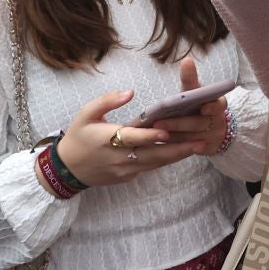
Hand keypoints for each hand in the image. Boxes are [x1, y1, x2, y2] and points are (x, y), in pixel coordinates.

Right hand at [54, 89, 202, 186]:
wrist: (68, 169)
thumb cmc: (78, 136)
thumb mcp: (86, 113)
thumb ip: (107, 100)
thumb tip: (130, 92)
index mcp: (109, 139)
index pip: (134, 138)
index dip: (151, 136)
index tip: (168, 131)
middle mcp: (120, 157)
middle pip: (153, 154)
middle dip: (178, 149)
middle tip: (200, 142)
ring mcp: (125, 170)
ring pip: (155, 163)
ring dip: (177, 156)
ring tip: (199, 146)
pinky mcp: (127, 177)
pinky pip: (150, 168)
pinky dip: (165, 161)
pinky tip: (181, 153)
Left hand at [152, 57, 230, 154]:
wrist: (213, 128)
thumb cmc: (198, 104)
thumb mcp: (195, 91)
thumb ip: (190, 79)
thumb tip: (187, 60)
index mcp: (217, 103)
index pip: (219, 104)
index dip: (212, 106)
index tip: (204, 107)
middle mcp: (217, 121)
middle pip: (199, 123)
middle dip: (178, 123)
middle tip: (158, 122)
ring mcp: (212, 137)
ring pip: (192, 138)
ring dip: (173, 135)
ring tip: (155, 133)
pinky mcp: (206, 149)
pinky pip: (189, 149)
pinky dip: (175, 146)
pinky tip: (162, 143)